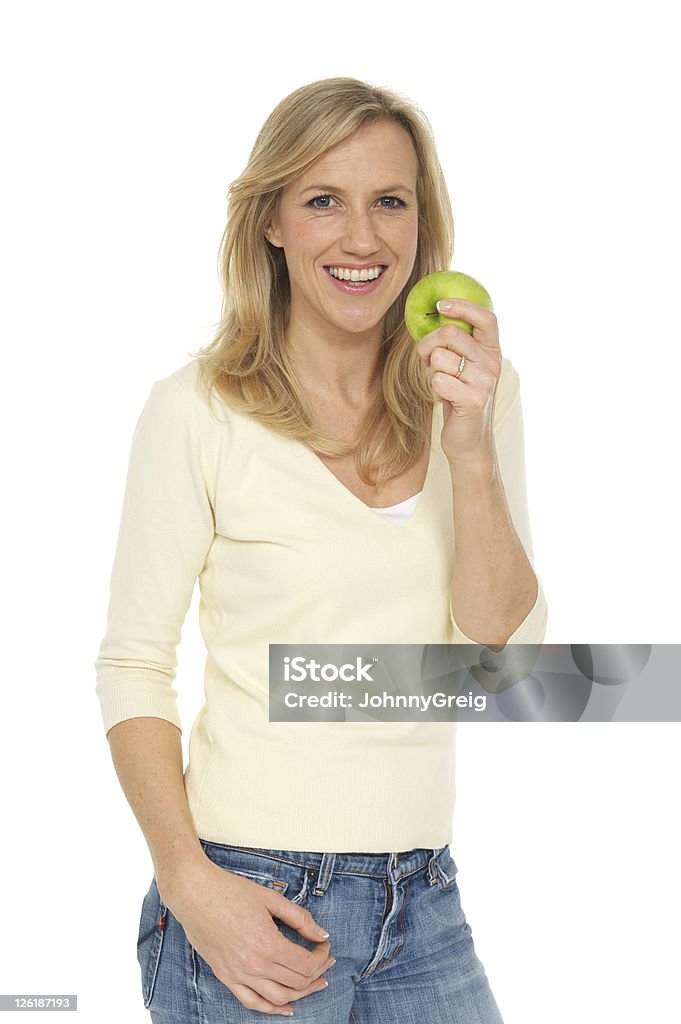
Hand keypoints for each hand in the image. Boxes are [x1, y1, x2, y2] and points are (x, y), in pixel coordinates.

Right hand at [162, 856, 334, 1014]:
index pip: (306, 964)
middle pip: (297, 982)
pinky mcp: (226, 977)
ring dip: (301, 994)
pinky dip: (272, 1009)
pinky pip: (252, 1003)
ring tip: (314, 984)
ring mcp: (238, 975)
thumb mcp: (271, 898)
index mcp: (268, 944)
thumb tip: (322, 934)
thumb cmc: (230, 891)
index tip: (324, 945)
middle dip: (317, 973)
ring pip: (279, 998)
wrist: (195, 894)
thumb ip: (300, 918)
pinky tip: (286, 1007)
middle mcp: (254, 966)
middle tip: (325, 961)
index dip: (321, 957)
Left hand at [416, 298, 501, 465]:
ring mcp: (484, 382)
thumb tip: (433, 315)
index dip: (463, 306)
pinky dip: (433, 388)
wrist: (469, 440)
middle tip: (425, 357)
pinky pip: (438, 380)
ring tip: (441, 384)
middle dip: (428, 343)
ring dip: (431, 371)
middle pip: (452, 333)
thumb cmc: (460, 398)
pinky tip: (444, 398)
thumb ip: (456, 344)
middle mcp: (492, 364)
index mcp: (492, 351)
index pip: (486, 317)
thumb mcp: (464, 367)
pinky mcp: (473, 400)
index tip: (440, 305)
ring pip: (440, 358)